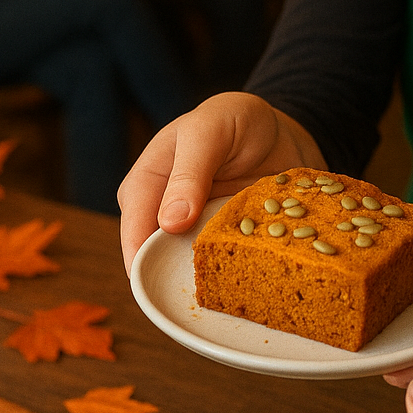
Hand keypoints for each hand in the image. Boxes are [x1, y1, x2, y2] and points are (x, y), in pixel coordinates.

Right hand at [117, 92, 323, 272]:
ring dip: (211, 280)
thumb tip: (169, 224)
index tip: (163, 287)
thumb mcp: (209, 132)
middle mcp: (164, 216)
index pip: (135, 231)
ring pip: (192, 270)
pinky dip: (237, 271)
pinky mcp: (224, 243)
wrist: (278, 130)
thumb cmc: (233, 120)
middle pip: (159, 260)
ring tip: (234, 286)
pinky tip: (255, 275)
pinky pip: (224, 266)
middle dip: (178, 278)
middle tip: (208, 292)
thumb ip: (189, 172)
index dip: (144, 262)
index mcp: (145, 186)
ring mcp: (196, 233)